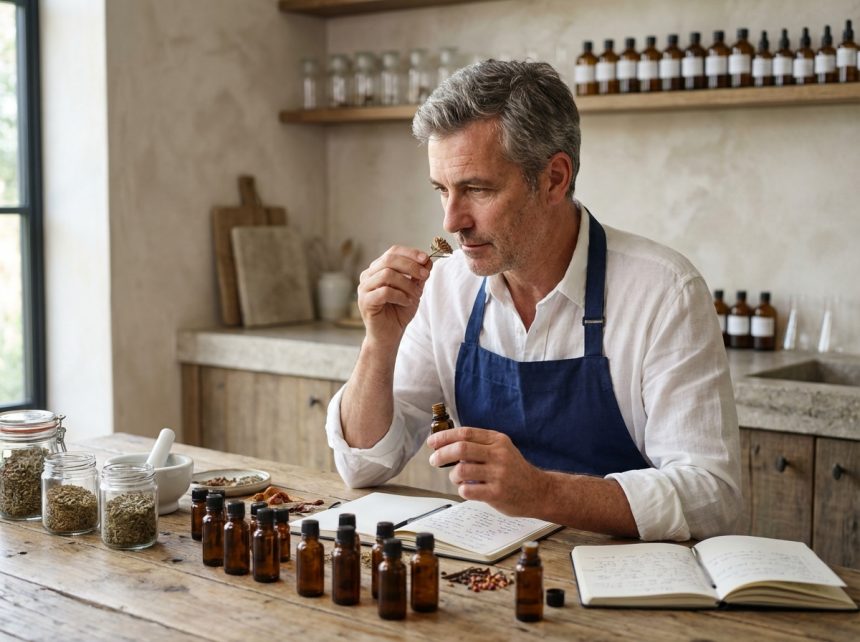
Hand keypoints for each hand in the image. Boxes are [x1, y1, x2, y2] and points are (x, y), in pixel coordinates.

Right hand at [357, 245, 430, 345]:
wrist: (389, 336)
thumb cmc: (398, 312)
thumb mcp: (413, 290)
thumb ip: (419, 276)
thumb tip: (428, 260)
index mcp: (377, 269)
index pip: (392, 252)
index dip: (410, 253)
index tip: (426, 259)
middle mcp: (368, 276)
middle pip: (389, 259)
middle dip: (411, 266)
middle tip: (425, 276)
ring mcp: (364, 288)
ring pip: (387, 274)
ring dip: (407, 284)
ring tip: (415, 295)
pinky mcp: (365, 302)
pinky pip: (385, 292)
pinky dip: (400, 295)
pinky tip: (406, 302)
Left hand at [427, 427, 548, 516]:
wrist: (539, 491)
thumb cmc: (514, 470)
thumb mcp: (502, 449)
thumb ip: (479, 445)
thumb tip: (446, 443)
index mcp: (498, 441)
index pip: (465, 433)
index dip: (444, 436)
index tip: (432, 442)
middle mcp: (499, 455)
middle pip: (461, 449)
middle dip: (441, 454)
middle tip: (434, 460)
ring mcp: (499, 474)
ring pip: (461, 470)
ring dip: (453, 476)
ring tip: (458, 479)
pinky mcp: (497, 493)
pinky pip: (467, 490)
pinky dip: (462, 490)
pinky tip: (469, 489)